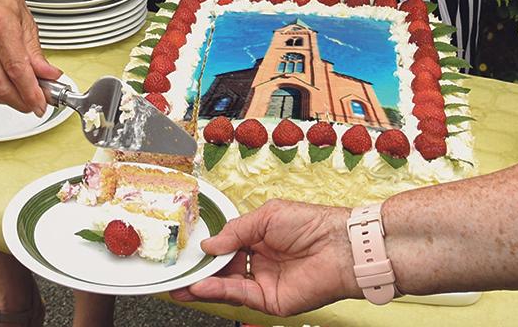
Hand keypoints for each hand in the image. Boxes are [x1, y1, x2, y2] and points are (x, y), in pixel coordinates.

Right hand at [0, 0, 62, 114]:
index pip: (16, 68)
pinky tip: (0, 87)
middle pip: (0, 85)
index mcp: (0, 23)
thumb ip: (37, 54)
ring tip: (20, 94)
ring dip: (7, 99)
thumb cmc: (1, 1)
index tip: (41, 104)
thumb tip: (50, 76)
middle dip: (21, 101)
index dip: (30, 92)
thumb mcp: (27, 23)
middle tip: (34, 102)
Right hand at [171, 199, 360, 315]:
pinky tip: (202, 286)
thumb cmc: (311, 223)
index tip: (186, 252)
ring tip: (182, 284)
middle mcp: (260, 263)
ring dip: (203, 285)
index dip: (207, 251)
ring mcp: (264, 283)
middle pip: (222, 270)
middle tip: (177, 273)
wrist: (340, 246)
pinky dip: (219, 291)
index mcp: (260, 240)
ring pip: (227, 286)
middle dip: (199, 272)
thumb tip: (209, 246)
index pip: (226, 248)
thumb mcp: (266, 217)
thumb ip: (235, 231)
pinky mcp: (271, 301)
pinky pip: (240, 296)